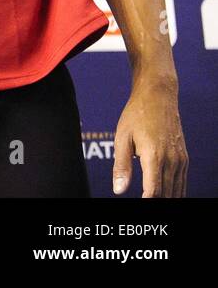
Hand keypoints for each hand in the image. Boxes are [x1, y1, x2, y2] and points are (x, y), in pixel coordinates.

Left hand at [112, 78, 186, 196]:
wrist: (158, 97)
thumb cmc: (136, 115)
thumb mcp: (122, 138)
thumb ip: (121, 166)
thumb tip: (118, 190)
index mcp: (154, 156)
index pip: (153, 191)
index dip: (146, 202)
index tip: (139, 206)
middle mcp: (171, 160)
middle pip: (166, 193)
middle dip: (156, 202)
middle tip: (144, 206)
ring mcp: (180, 159)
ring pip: (176, 189)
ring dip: (167, 199)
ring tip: (152, 201)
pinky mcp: (184, 158)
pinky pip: (181, 181)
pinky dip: (175, 192)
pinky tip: (166, 196)